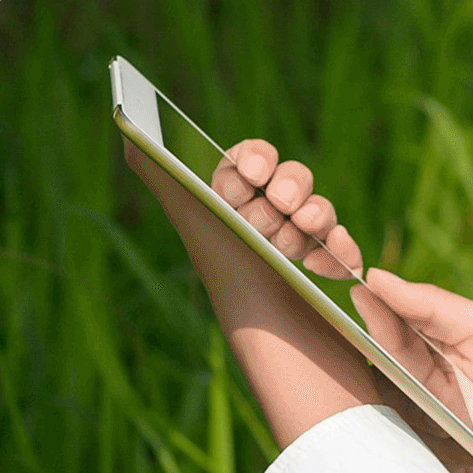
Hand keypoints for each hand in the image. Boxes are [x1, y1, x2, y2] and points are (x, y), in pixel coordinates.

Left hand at [124, 139, 386, 446]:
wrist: (271, 338)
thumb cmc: (230, 273)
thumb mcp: (193, 215)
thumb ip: (159, 169)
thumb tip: (128, 133)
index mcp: (227, 208)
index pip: (248, 161)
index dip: (254, 158)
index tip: (252, 172)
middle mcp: (259, 227)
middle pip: (290, 179)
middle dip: (290, 186)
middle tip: (280, 207)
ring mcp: (296, 251)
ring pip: (320, 209)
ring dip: (317, 213)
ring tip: (303, 236)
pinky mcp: (327, 275)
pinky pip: (344, 246)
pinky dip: (342, 250)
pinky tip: (328, 265)